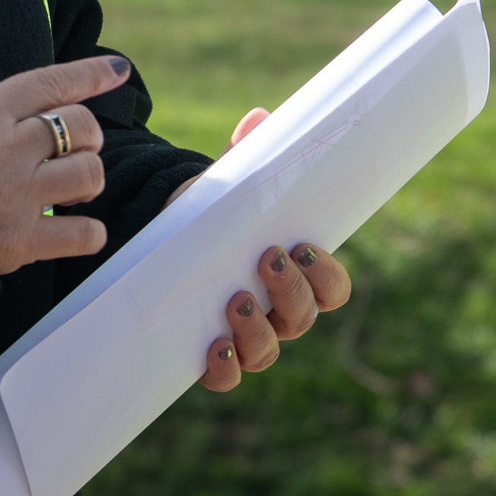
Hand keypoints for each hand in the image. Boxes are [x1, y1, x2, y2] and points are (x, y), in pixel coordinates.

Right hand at [0, 54, 123, 275]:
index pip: (51, 83)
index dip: (91, 74)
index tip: (118, 70)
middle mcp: (9, 149)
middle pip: (80, 128)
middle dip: (88, 135)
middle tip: (78, 147)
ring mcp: (19, 196)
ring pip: (89, 175)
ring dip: (88, 180)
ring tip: (73, 189)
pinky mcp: (21, 241)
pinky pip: (82, 234)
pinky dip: (88, 233)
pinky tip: (78, 229)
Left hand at [182, 109, 353, 390]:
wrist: (162, 244)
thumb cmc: (211, 216)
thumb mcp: (229, 187)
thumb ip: (246, 156)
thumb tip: (258, 118)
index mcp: (297, 276)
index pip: (333, 290)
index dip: (328, 276)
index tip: (305, 246)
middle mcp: (278, 313)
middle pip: (304, 319)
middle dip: (292, 292)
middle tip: (269, 257)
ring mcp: (246, 338)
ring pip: (269, 351)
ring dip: (258, 329)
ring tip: (236, 298)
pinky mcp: (209, 355)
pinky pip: (227, 377)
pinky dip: (225, 368)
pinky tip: (213, 345)